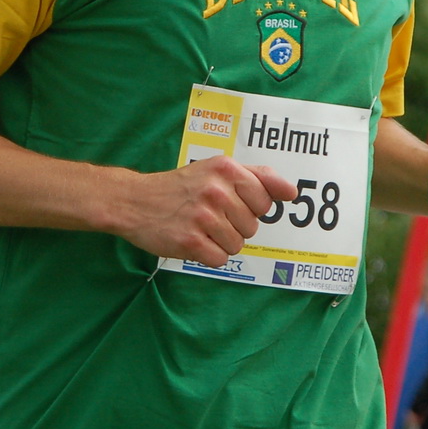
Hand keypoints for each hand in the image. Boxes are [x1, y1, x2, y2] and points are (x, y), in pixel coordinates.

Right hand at [115, 156, 297, 267]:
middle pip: (252, 227)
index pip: (265, 202)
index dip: (249, 208)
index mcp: (227, 169)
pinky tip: (193, 240)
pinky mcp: (190, 241)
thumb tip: (292, 192)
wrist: (135, 201)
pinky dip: (208, 255)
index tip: (228, 202)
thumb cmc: (181, 187)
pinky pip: (220, 259)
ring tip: (199, 227)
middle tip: (208, 215)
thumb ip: (258, 176)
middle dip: (234, 226)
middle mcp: (216, 190)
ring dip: (220, 242)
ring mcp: (203, 217)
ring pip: (237, 245)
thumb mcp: (217, 169)